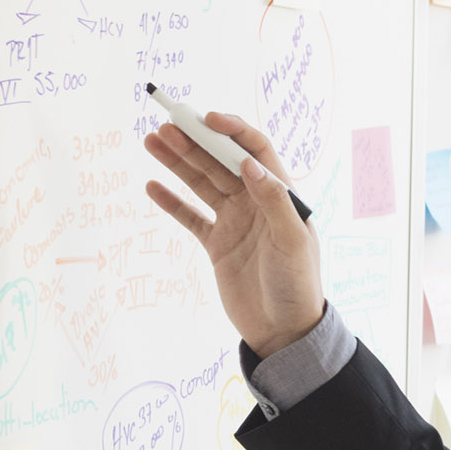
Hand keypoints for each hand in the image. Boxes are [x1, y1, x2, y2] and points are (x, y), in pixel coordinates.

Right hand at [142, 112, 323, 356]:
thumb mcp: (293, 243)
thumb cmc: (297, 286)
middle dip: (195, 142)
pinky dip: (172, 201)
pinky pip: (190, 217)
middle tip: (167, 124)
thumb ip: (274, 202)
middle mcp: (256, 203)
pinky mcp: (217, 244)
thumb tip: (250, 165)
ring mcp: (234, 222)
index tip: (206, 118)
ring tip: (153, 141)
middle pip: (221, 162)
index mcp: (280, 196)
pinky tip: (153, 185)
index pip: (255, 151)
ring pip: (202, 183)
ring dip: (178, 162)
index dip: (232, 131)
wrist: (283, 331)